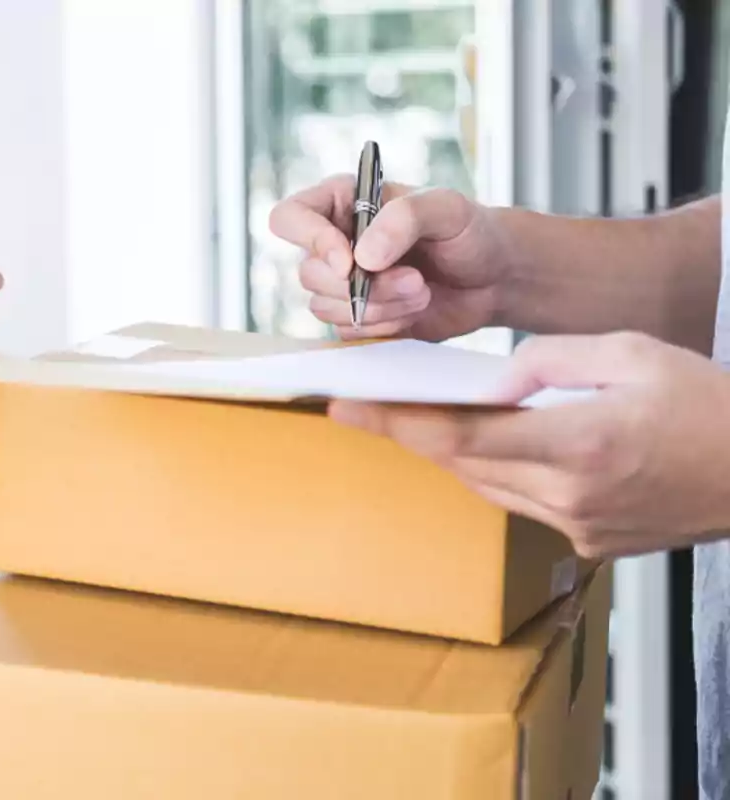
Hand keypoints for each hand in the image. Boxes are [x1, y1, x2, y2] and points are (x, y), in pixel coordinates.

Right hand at [268, 176, 511, 340]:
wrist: (493, 278)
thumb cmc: (470, 231)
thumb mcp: (446, 208)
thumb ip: (403, 219)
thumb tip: (361, 258)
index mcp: (342, 202)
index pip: (290, 217)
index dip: (311, 241)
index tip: (350, 263)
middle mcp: (333, 241)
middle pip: (309, 272)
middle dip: (363, 286)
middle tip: (415, 279)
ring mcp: (341, 282)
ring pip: (325, 307)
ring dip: (378, 306)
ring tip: (421, 292)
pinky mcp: (355, 316)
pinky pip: (347, 331)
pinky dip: (383, 325)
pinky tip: (413, 311)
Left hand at [326, 332, 729, 557]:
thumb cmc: (714, 403)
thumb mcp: (633, 353)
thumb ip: (550, 360)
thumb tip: (492, 379)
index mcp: (580, 444)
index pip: (460, 434)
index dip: (394, 421)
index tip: (343, 405)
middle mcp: (572, 496)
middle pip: (462, 462)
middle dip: (409, 432)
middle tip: (361, 404)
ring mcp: (580, 528)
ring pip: (486, 486)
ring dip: (449, 452)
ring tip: (413, 418)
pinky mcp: (591, 543)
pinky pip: (520, 503)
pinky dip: (496, 472)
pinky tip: (486, 446)